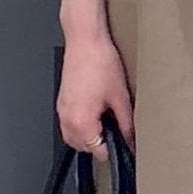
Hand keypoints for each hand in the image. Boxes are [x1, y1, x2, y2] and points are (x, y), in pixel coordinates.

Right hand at [56, 29, 133, 162]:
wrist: (85, 41)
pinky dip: (80, 124)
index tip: (122, 143)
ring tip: (104, 120)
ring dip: (88, 135)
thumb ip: (126, 124)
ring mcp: (61, 110)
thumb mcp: (120, 97)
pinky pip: (68, 123)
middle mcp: (67, 118)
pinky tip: (94, 110)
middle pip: (83, 147)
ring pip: (73, 137)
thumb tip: (131, 138)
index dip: (113, 150)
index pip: (97, 152)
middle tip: (115, 130)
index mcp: (81, 121)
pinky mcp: (61, 101)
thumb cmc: (99, 62)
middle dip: (99, 143)